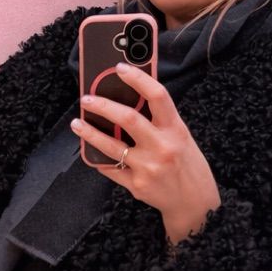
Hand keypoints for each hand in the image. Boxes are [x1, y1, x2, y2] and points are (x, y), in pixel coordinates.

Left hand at [71, 63, 221, 245]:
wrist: (194, 203)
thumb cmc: (187, 165)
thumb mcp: (181, 137)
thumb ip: (160, 121)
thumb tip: (131, 99)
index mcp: (176, 130)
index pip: (158, 96)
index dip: (138, 78)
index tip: (120, 67)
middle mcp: (162, 147)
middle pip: (128, 119)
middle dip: (103, 106)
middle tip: (86, 99)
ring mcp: (148, 167)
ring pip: (111, 146)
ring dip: (89, 133)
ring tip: (77, 123)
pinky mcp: (136, 185)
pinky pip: (110, 168)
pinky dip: (98, 158)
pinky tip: (90, 151)